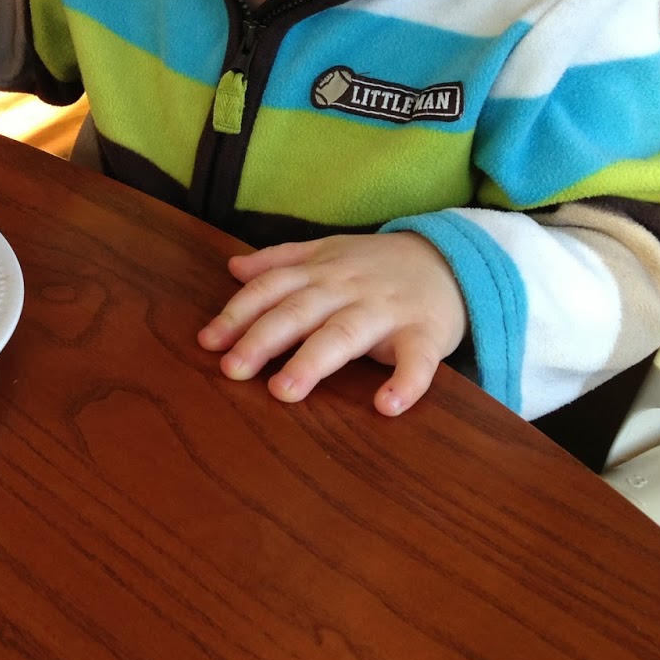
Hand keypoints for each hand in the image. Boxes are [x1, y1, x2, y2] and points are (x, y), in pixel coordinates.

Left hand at [197, 232, 465, 416]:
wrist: (451, 259)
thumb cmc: (377, 265)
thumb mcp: (328, 252)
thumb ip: (280, 261)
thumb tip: (233, 268)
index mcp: (320, 271)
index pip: (271, 289)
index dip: (238, 314)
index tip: (208, 342)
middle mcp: (347, 288)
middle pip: (299, 311)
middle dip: (263, 339)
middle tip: (232, 370)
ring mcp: (386, 311)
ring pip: (345, 334)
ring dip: (314, 361)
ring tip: (284, 391)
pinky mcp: (426, 334)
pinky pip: (417, 360)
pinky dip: (405, 382)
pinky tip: (386, 406)